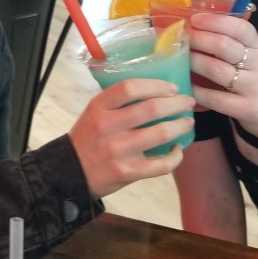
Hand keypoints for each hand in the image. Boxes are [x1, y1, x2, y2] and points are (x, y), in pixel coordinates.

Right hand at [68, 79, 192, 196]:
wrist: (70, 173)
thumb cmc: (88, 138)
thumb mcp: (94, 112)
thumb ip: (118, 102)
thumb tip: (156, 92)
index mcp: (99, 107)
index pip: (130, 88)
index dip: (156, 85)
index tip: (172, 88)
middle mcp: (108, 127)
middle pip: (151, 109)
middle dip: (177, 104)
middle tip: (188, 102)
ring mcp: (118, 151)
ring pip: (160, 134)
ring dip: (181, 126)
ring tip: (188, 122)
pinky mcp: (127, 172)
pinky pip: (160, 164)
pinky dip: (175, 157)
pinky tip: (178, 150)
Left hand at [187, 12, 257, 138]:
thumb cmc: (255, 78)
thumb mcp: (251, 56)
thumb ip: (230, 41)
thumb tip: (195, 26)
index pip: (240, 27)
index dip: (215, 21)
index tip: (195, 19)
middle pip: (224, 46)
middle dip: (198, 39)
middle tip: (182, 39)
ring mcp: (254, 87)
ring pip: (216, 70)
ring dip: (194, 62)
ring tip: (180, 59)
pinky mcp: (247, 108)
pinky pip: (214, 98)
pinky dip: (197, 90)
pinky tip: (188, 85)